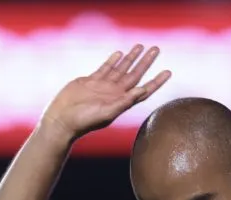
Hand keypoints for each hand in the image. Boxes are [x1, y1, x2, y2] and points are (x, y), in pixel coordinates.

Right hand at [41, 44, 170, 140]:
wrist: (62, 119)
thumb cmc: (84, 121)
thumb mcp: (106, 113)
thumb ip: (124, 102)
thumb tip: (142, 91)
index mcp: (122, 102)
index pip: (144, 89)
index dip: (157, 81)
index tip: (168, 71)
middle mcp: (115, 93)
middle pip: (135, 75)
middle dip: (146, 62)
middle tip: (156, 49)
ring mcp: (103, 86)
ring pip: (121, 68)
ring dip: (131, 58)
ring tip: (141, 46)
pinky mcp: (90, 81)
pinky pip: (105, 68)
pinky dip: (113, 61)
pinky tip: (120, 54)